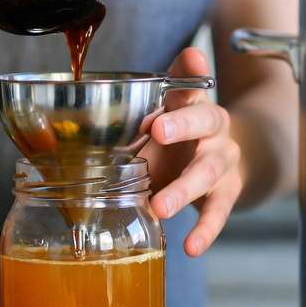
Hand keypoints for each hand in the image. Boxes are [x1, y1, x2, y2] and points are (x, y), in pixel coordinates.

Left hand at [141, 47, 242, 256]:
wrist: (223, 161)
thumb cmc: (178, 139)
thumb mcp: (156, 121)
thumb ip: (127, 121)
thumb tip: (77, 130)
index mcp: (192, 104)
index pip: (190, 84)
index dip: (189, 71)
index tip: (192, 61)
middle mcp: (213, 127)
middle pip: (206, 120)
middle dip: (183, 124)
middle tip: (158, 131)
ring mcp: (223, 160)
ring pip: (210, 170)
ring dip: (185, 188)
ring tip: (161, 206)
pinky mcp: (228, 192)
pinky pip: (218, 211)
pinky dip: (206, 230)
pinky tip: (191, 246)